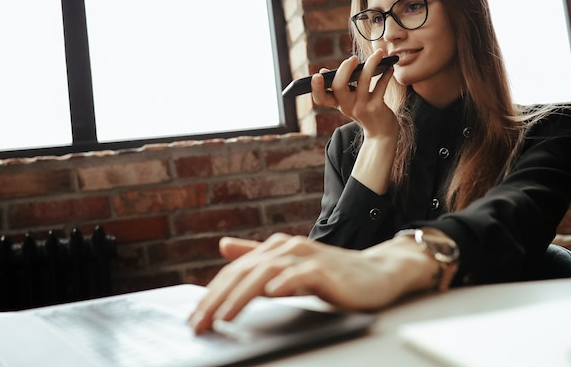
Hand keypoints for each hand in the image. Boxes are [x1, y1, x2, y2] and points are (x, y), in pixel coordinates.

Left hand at [188, 233, 437, 333]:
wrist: (376, 273)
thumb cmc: (331, 273)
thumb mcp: (287, 265)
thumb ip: (256, 256)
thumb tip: (223, 246)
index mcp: (274, 248)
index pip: (235, 272)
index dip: (212, 294)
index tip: (194, 319)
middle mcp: (286, 248)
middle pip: (245, 272)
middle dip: (217, 299)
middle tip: (199, 323)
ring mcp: (306, 257)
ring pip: (266, 272)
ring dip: (242, 294)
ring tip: (223, 316)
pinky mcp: (326, 269)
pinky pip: (302, 274)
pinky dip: (285, 282)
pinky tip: (271, 294)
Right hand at [311, 49, 398, 139]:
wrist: (381, 133)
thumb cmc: (363, 112)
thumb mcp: (348, 102)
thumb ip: (338, 87)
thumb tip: (323, 71)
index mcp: (337, 103)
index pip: (320, 99)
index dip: (316, 88)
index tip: (317, 75)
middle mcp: (347, 106)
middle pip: (339, 86)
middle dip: (344, 69)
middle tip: (352, 58)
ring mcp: (362, 107)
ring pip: (364, 80)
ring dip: (371, 64)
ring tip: (378, 53)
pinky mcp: (377, 107)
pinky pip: (381, 86)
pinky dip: (386, 75)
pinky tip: (389, 67)